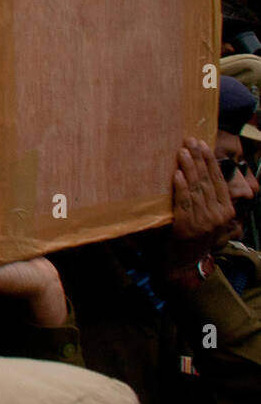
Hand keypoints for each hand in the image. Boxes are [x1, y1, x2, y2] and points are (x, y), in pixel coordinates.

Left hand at [171, 137, 235, 255]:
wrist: (186, 263)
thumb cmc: (193, 236)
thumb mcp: (207, 217)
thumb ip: (207, 199)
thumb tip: (198, 171)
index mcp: (226, 210)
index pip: (219, 180)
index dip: (210, 161)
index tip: (202, 144)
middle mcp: (218, 214)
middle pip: (208, 181)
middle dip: (199, 159)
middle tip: (190, 140)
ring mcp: (204, 221)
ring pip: (197, 189)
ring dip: (189, 168)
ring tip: (182, 151)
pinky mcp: (188, 227)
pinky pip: (184, 203)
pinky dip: (181, 187)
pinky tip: (177, 174)